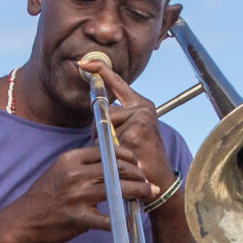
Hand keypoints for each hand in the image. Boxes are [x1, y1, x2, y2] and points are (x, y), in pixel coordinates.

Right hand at [0, 144, 154, 242]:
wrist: (21, 221)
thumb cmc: (43, 197)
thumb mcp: (59, 170)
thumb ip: (82, 164)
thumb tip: (108, 160)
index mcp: (71, 158)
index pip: (108, 151)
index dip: (128, 156)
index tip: (137, 163)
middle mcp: (75, 174)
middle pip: (117, 168)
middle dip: (138, 174)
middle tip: (147, 181)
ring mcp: (76, 196)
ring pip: (118, 189)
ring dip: (138, 192)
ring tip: (148, 194)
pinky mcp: (77, 218)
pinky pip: (107, 219)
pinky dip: (122, 221)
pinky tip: (131, 221)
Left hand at [81, 54, 175, 196]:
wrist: (158, 180)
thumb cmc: (139, 158)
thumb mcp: (126, 135)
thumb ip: (113, 121)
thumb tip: (95, 115)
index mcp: (140, 105)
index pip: (117, 83)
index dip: (100, 70)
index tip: (84, 62)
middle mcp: (142, 107)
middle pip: (104, 110)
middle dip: (101, 130)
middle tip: (117, 147)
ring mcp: (140, 116)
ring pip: (105, 123)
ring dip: (105, 141)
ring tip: (123, 152)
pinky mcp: (137, 128)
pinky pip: (110, 135)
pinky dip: (111, 149)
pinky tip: (127, 156)